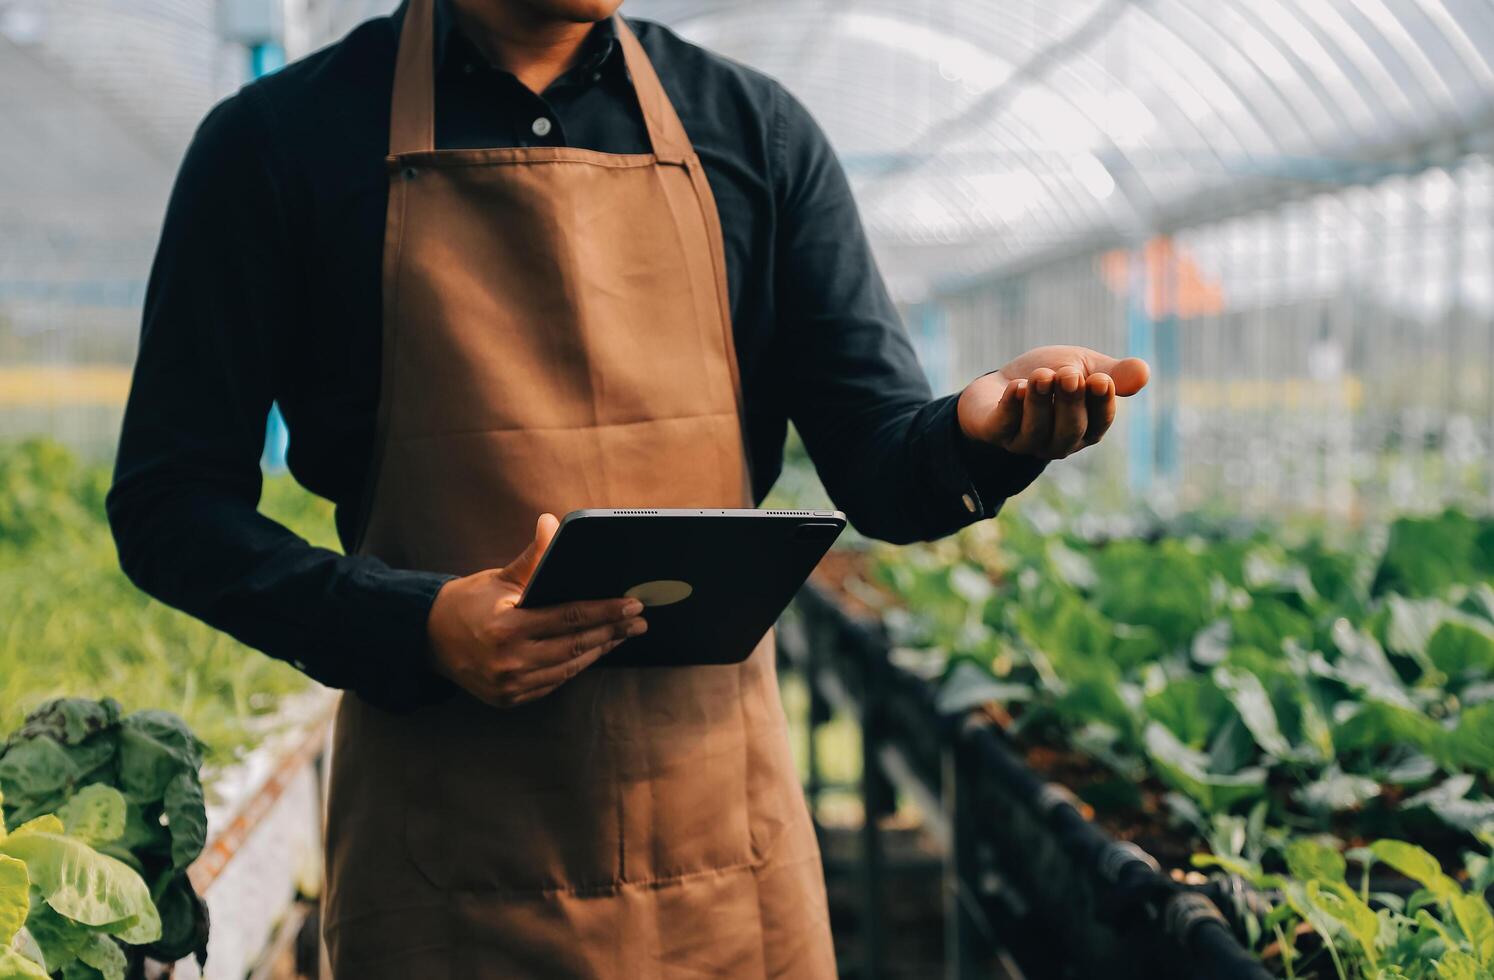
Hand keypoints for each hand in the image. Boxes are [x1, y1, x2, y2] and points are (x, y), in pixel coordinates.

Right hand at [425, 513, 646, 707]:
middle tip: (639, 622)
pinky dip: (575, 666)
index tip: (632, 604)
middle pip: (576, 646)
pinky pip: (554, 683)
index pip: (569, 618)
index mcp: (506, 627)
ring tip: (622, 635)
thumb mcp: (499, 577)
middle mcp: (509, 661)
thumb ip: (532, 556)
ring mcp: (510, 685)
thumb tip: (553, 523)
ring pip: (569, 669)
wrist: (429, 639)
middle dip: (613, 632)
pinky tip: (593, 651)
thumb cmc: (468, 602)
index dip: (605, 611)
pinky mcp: (510, 699)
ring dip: (599, 650)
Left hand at [956, 345, 1149, 459]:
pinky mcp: (996, 434)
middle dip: (1070, 401)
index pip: (1100, 422)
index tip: (1101, 379)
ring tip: (1042, 375)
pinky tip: (1017, 387)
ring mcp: (1026, 442)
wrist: (1002, 380)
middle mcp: (1059, 442)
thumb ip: (1113, 372)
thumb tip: (1144, 373)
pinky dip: (1012, 407)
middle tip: (1068, 374)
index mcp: (1087, 428)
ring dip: (1041, 401)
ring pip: (1037, 429)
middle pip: (1070, 429)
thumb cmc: (1050, 374)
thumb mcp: (1084, 367)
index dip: (1102, 403)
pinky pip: (1005, 426)